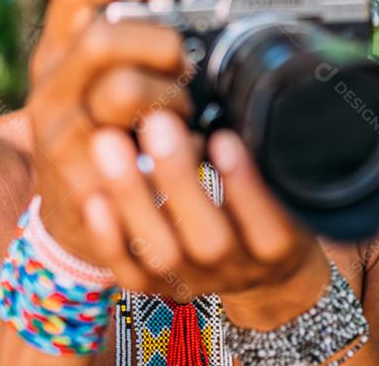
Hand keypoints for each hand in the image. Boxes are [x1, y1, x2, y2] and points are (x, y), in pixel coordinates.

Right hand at [26, 0, 190, 260]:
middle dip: (160, 41)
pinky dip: (178, 147)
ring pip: (122, 90)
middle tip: (184, 60)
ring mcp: (62, 131)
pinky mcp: (82, 177)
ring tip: (185, 112)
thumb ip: (102, 9)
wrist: (74, 213)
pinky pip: (139, 150)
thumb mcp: (91, 65)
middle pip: (103, 37)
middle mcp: (52, 82)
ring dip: (172, 96)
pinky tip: (189, 150)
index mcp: (59, 45)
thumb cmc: (97, 124)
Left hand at [79, 108, 330, 319]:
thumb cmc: (270, 206)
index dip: (246, 184)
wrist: (254, 268)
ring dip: (134, 196)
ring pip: (163, 253)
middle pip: (211, 240)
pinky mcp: (157, 287)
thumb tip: (241, 91)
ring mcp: (194, 281)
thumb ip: (265, 151)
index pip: (271, 224)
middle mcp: (238, 268)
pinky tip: (93, 196)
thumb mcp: (285, 182)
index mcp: (278, 244)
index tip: (224, 136)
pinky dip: (110, 237)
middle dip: (180, 179)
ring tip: (110, 141)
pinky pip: (130, 270)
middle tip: (157, 120)